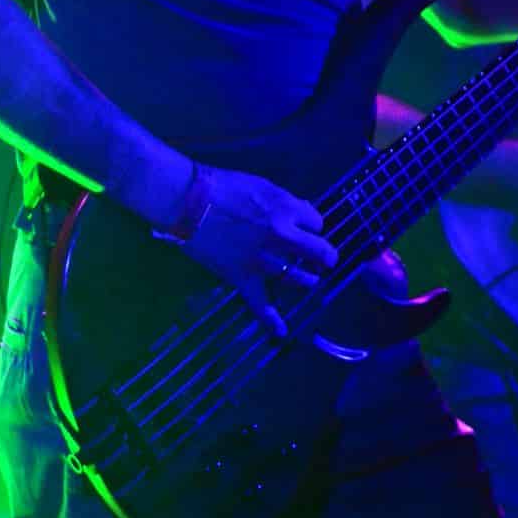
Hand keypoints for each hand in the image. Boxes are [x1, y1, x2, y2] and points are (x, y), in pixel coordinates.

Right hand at [179, 167, 337, 337]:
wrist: (190, 202)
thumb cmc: (225, 187)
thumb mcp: (263, 186)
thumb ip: (284, 203)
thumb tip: (297, 214)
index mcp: (287, 209)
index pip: (316, 222)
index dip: (312, 224)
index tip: (306, 227)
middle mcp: (282, 236)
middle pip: (317, 251)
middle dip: (325, 256)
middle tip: (326, 260)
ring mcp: (263, 260)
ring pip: (296, 277)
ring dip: (306, 279)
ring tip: (309, 280)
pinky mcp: (243, 276)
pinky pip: (259, 302)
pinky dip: (270, 319)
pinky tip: (281, 331)